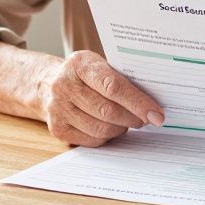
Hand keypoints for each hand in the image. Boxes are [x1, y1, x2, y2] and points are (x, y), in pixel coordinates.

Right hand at [38, 50, 165, 147]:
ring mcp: (58, 109)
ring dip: (122, 128)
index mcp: (79, 64)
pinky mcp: (58, 129)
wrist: (47, 84)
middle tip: (148, 119)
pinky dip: (108, 137)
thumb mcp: (99, 64)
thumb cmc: (85, 75)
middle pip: (108, 111)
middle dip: (134, 118)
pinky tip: (113, 127)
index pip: (113, 86)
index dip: (138, 102)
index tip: (157, 113)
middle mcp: (64, 85)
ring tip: (130, 121)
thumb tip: (152, 102)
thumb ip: (121, 78)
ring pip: (101, 128)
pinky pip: (92, 140)